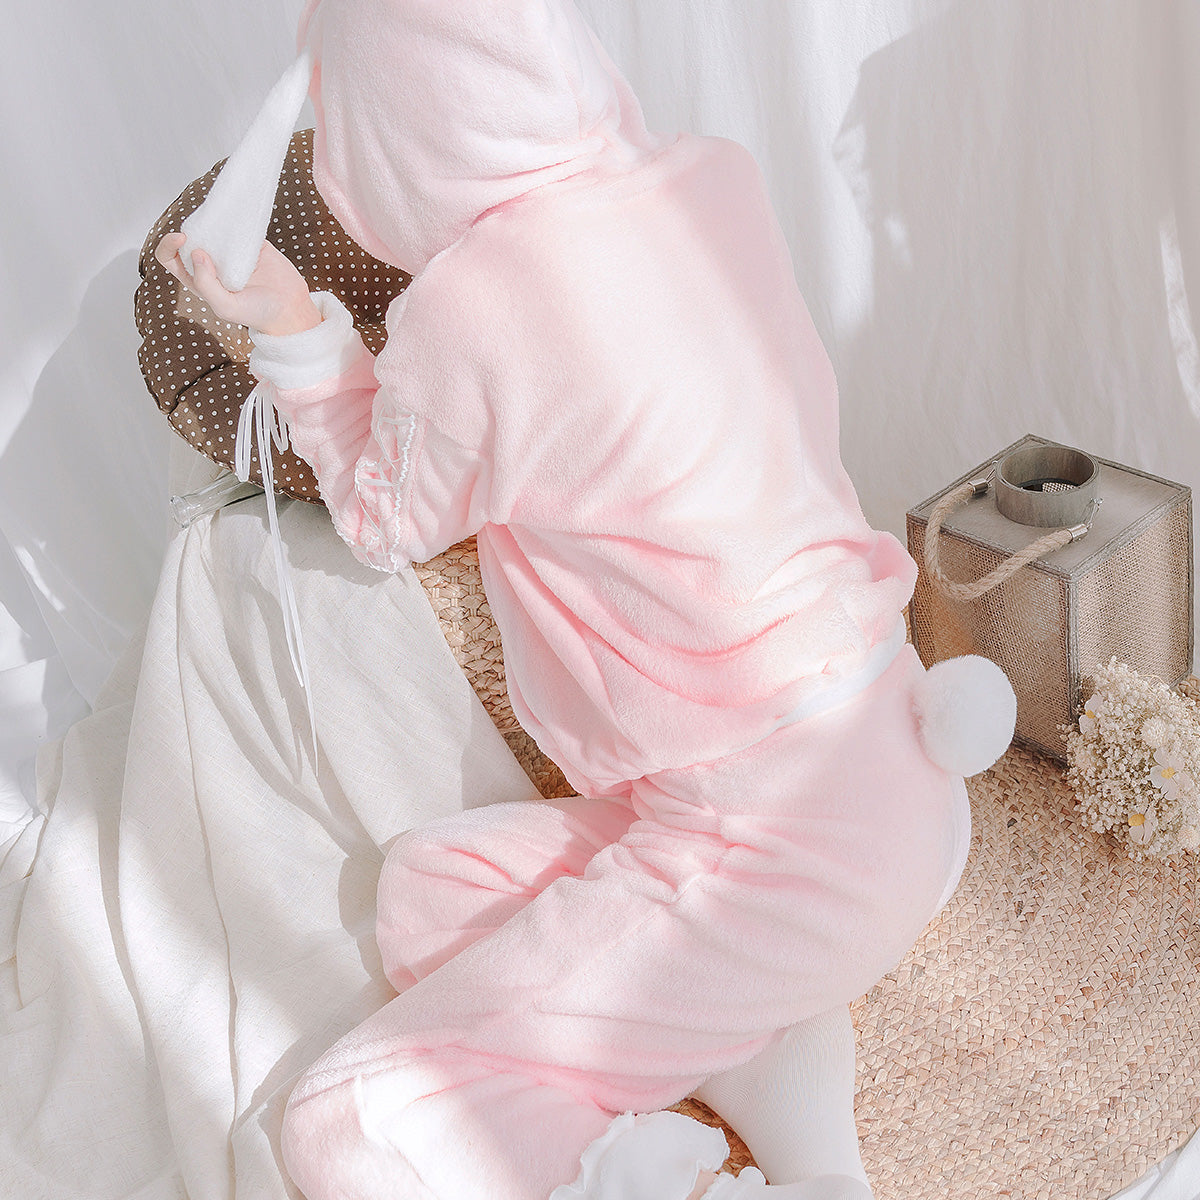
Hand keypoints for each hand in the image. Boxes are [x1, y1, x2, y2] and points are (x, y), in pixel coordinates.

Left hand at [154, 232, 321, 334]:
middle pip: (188, 238)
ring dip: (211, 221)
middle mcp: (210, 264)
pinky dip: (233, 218)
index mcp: (198, 280)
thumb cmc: (257, 313)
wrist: (290, 309)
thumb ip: (205, 284)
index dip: (169, 245)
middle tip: (207, 232)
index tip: (183, 239)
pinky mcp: (248, 242)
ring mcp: (228, 252)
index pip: (169, 258)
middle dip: (192, 230)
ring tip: (222, 226)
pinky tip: (236, 218)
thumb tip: (196, 252)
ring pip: (210, 228)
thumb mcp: (225, 307)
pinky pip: (235, 225)